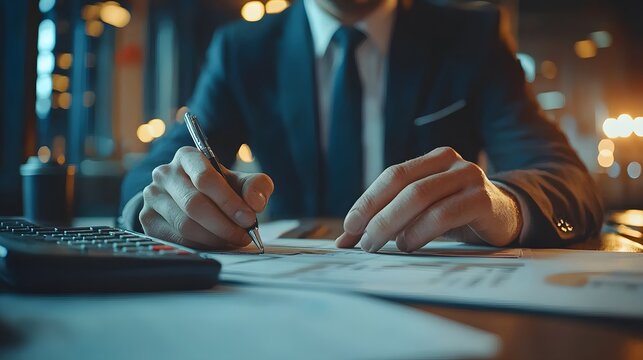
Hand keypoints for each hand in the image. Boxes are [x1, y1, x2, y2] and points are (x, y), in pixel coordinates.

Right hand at [139, 146, 273, 248]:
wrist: (190, 197)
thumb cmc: (219, 188)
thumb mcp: (241, 181)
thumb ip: (256, 186)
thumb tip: (255, 203)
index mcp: (187, 157)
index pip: (205, 178)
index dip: (229, 202)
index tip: (249, 218)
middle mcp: (165, 174)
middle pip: (194, 205)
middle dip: (224, 224)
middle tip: (243, 235)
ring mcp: (153, 197)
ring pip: (185, 225)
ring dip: (214, 238)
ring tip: (232, 240)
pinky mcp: (147, 219)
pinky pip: (175, 239)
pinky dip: (200, 246)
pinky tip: (215, 244)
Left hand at [335, 147, 521, 252]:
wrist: (506, 216)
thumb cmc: (456, 214)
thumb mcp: (421, 212)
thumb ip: (387, 218)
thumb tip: (344, 240)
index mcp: (432, 160)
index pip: (392, 175)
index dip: (367, 201)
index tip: (348, 227)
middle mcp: (450, 163)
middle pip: (403, 185)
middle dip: (376, 215)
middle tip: (362, 242)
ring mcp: (469, 177)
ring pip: (420, 197)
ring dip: (393, 224)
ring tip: (379, 245)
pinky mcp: (483, 200)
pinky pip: (444, 214)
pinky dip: (420, 231)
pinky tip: (408, 244)